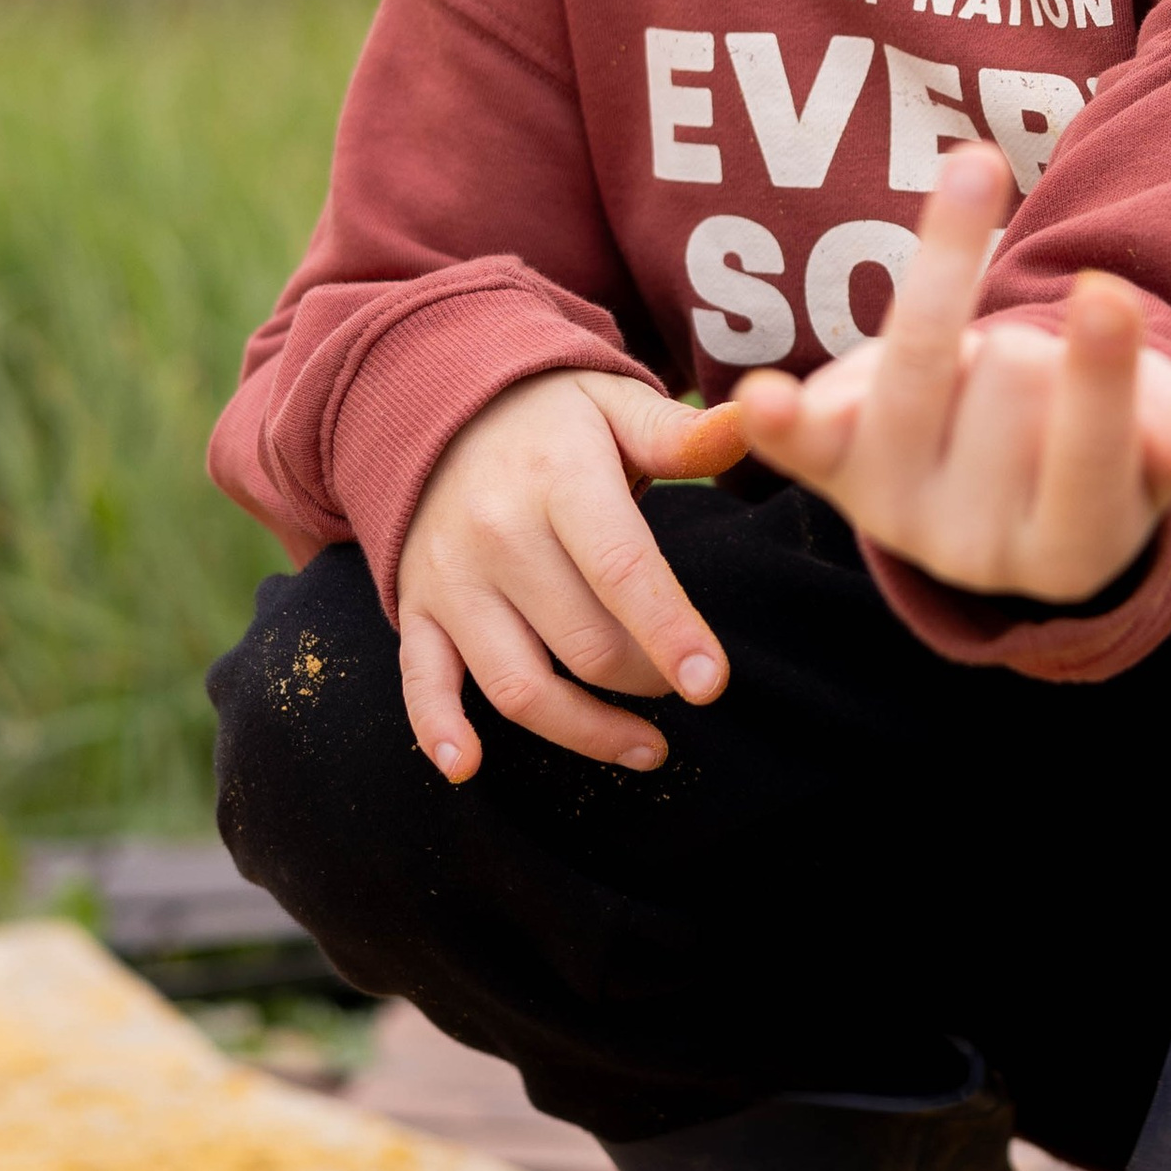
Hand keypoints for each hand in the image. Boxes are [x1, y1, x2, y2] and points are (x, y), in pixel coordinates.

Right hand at [396, 372, 736, 783]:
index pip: (620, 569)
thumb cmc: (554, 417)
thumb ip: (680, 432)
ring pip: (516, 684)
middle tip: (682, 683)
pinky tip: (468, 767)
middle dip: (646, 679)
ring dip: (585, 731)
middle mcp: (497, 533)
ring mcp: (451, 578)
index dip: (669, 632)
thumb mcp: (615, 404)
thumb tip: (753, 424)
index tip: (711, 683)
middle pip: (581, 643)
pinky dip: (438, 729)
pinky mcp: (417, 609)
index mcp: (558, 480)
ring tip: (646, 747)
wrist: (439, 406)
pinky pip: (421, 681)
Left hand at [734, 146, 1170, 601]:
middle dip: (1037, 335)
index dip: (1096, 379)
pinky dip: (776, 424)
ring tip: (981, 166)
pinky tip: (756, 400)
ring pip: (918, 371)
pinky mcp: (825, 466)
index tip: (1105, 293)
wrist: (977, 463)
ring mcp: (889, 509)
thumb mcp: (1161, 434)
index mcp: (1074, 550)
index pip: (1090, 461)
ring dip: (944, 273)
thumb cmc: (1087, 433)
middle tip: (1041, 343)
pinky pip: (798, 442)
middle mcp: (974, 550)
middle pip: (1010, 390)